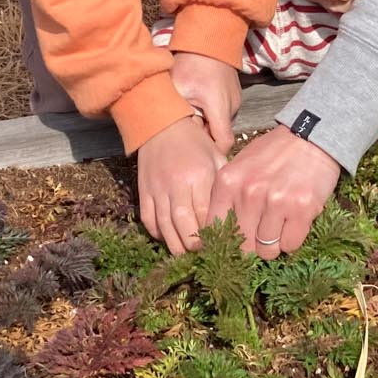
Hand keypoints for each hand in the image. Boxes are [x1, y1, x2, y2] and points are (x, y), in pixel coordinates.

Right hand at [137, 116, 224, 254]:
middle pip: (183, 226)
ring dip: (175, 245)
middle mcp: (176, 185)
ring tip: (186, 254)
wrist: (161, 124)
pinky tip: (167, 237)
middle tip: (202, 254)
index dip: (212, 234)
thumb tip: (234, 212)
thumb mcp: (216, 157)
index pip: (205, 215)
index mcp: (198, 176)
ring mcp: (157, 189)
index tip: (219, 245)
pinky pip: (148, 219)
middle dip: (193, 245)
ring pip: (164, 227)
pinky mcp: (143, 190)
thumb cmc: (195, 142)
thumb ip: (223, 184)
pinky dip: (157, 233)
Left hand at [170, 52, 241, 153]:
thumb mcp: (178, 87)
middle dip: (207, 141)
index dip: (212, 153)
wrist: (209, 38)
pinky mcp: (234, 95)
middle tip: (187, 138)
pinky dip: (212, 117)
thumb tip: (172, 136)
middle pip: (222, 136)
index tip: (198, 155)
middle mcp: (232, 106)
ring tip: (191, 120)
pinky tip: (198, 109)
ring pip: (223, 125)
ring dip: (208, 126)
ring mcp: (235, 101)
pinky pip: (224, 114)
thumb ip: (178, 113)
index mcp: (219, 106)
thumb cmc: (191, 61)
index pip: (224, 143)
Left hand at [209, 126, 340, 259]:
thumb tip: (217, 234)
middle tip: (261, 236)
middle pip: (242, 246)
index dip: (224, 244)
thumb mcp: (240, 166)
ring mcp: (276, 201)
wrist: (311, 136)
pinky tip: (294, 223)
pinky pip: (290, 245)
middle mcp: (249, 192)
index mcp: (228, 182)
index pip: (215, 230)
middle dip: (252, 247)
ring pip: (267, 250)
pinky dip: (292, 240)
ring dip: (274, 244)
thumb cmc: (274, 154)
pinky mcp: (301, 209)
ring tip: (280, 225)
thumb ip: (227, 196)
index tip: (233, 246)